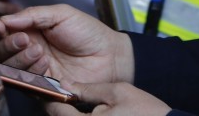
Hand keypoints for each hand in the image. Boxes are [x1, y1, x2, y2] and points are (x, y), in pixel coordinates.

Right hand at [0, 4, 133, 85]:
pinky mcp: (43, 87)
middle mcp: (29, 51)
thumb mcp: (60, 14)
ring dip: (21, 59)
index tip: (0, 25)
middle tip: (24, 40)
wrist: (110, 55)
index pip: (5, 33)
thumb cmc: (89, 32)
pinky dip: (31, 72)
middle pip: (2, 53)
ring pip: (10, 69)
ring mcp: (35, 70)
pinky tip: (45, 63)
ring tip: (39, 51)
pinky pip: (26, 83)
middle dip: (9, 45)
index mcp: (31, 31)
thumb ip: (32, 15)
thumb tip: (5, 19)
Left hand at [47, 82, 170, 115]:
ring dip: (69, 115)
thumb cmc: (147, 113)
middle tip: (65, 95)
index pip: (55, 110)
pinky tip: (91, 114)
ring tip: (76, 104)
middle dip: (60, 108)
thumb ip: (89, 88)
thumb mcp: (117, 92)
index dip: (51, 96)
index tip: (51, 88)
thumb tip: (68, 84)